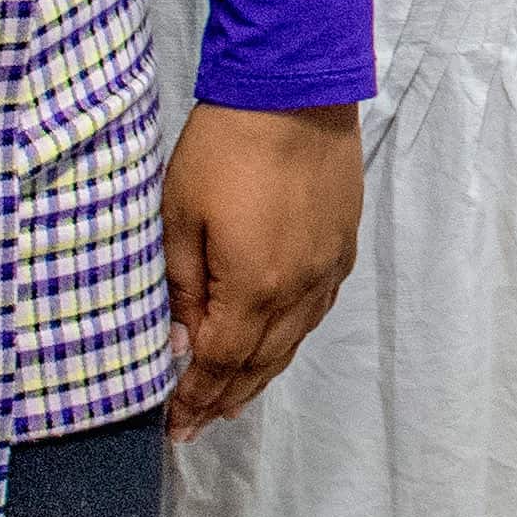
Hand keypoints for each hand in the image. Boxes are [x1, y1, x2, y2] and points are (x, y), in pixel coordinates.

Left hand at [164, 103, 364, 435]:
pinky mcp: (342, 246)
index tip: (174, 425)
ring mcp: (326, 268)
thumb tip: (177, 343)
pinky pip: (315, 311)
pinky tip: (277, 345)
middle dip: (225, 397)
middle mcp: (298, 287)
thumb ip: (179, 286)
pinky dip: (291, 339)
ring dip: (260, 375)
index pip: (220, 360)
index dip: (194, 396)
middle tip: (197, 425)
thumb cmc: (224, 147)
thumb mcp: (178, 216)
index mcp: (254, 284)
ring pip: (293, 341)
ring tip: (233, 400)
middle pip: (260, 362)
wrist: (293, 90)